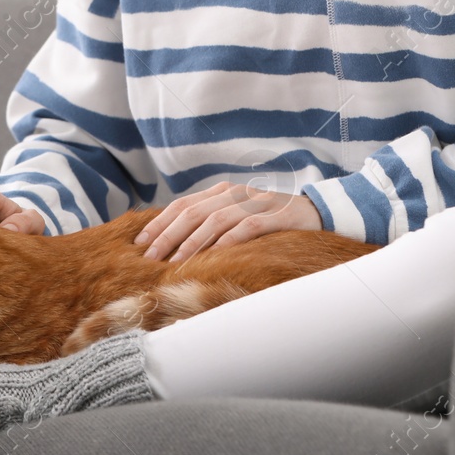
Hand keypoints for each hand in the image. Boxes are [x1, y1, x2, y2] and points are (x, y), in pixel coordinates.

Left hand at [133, 181, 322, 262]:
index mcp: (220, 192)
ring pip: (215, 220)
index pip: (182, 205)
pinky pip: (246, 228)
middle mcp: (234, 194)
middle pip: (192, 213)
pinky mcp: (275, 216)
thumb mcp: (236, 218)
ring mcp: (254, 203)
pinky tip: (214, 257)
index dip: (159, 223)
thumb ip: (210, 224)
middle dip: (167, 235)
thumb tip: (172, 246)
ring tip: (174, 263)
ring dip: (192, 243)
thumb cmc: (269, 221)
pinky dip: (227, 242)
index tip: (138, 243)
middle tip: (150, 257)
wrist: (315, 212)